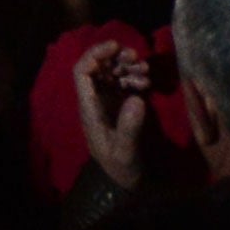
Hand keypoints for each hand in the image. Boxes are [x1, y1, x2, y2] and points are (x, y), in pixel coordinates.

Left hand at [72, 35, 151, 191]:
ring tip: (146, 71)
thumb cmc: (121, 169)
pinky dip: (134, 79)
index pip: (82, 72)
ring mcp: (106, 103)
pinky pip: (122, 84)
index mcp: (89, 109)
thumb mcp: (125, 151)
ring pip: (111, 74)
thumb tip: (136, 99)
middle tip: (137, 57)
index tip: (116, 46)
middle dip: (116, 58)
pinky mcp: (119, 107)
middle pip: (98, 68)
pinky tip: (146, 83)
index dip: (95, 54)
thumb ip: (129, 127)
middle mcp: (94, 101)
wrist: (125, 184)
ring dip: (127, 67)